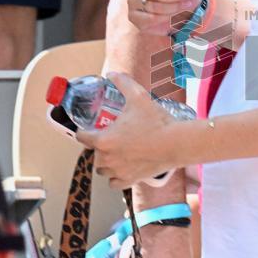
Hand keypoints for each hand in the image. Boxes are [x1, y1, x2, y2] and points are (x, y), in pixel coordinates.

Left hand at [76, 72, 181, 186]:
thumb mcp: (138, 97)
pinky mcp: (130, 180)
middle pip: (93, 154)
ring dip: (105, 162)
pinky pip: (114, 183)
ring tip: (115, 153)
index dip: (83, 130)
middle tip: (110, 137)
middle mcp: (107, 158)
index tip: (88, 128)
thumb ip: (123, 83)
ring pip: (102, 170)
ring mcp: (118, 171)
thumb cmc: (156, 122)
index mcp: (103, 140)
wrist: (176, 143)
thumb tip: (113, 73)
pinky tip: (121, 169)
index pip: (81, 137)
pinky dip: (115, 178)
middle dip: (98, 146)